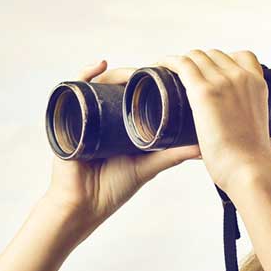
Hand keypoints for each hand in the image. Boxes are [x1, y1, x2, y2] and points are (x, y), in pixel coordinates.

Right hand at [42, 59, 202, 237]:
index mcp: (120, 125)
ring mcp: (85, 116)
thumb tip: (202, 148)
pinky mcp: (68, 117)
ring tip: (133, 73)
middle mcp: (102, 117)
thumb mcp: (147, 167)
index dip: (149, 83)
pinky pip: (75, 89)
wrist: (82, 205)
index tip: (166, 75)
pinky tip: (101, 65)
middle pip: (118, 86)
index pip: (134, 95)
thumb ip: (172, 155)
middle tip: (153, 72)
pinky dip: (86, 73)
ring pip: (100, 84)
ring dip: (117, 73)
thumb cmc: (112, 189)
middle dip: (135, 76)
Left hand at [148, 49, 270, 194]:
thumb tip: (237, 127)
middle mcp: (241, 77)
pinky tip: (159, 66)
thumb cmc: (250, 159)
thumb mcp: (256, 130)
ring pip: (197, 56)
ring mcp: (223, 82)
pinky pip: (183, 64)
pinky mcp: (204, 92)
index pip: (242, 56)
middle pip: (215, 54)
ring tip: (167, 71)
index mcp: (257, 85)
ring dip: (181, 61)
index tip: (209, 72)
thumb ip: (246, 120)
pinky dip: (169, 62)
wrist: (249, 169)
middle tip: (182, 74)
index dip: (222, 61)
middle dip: (198, 61)